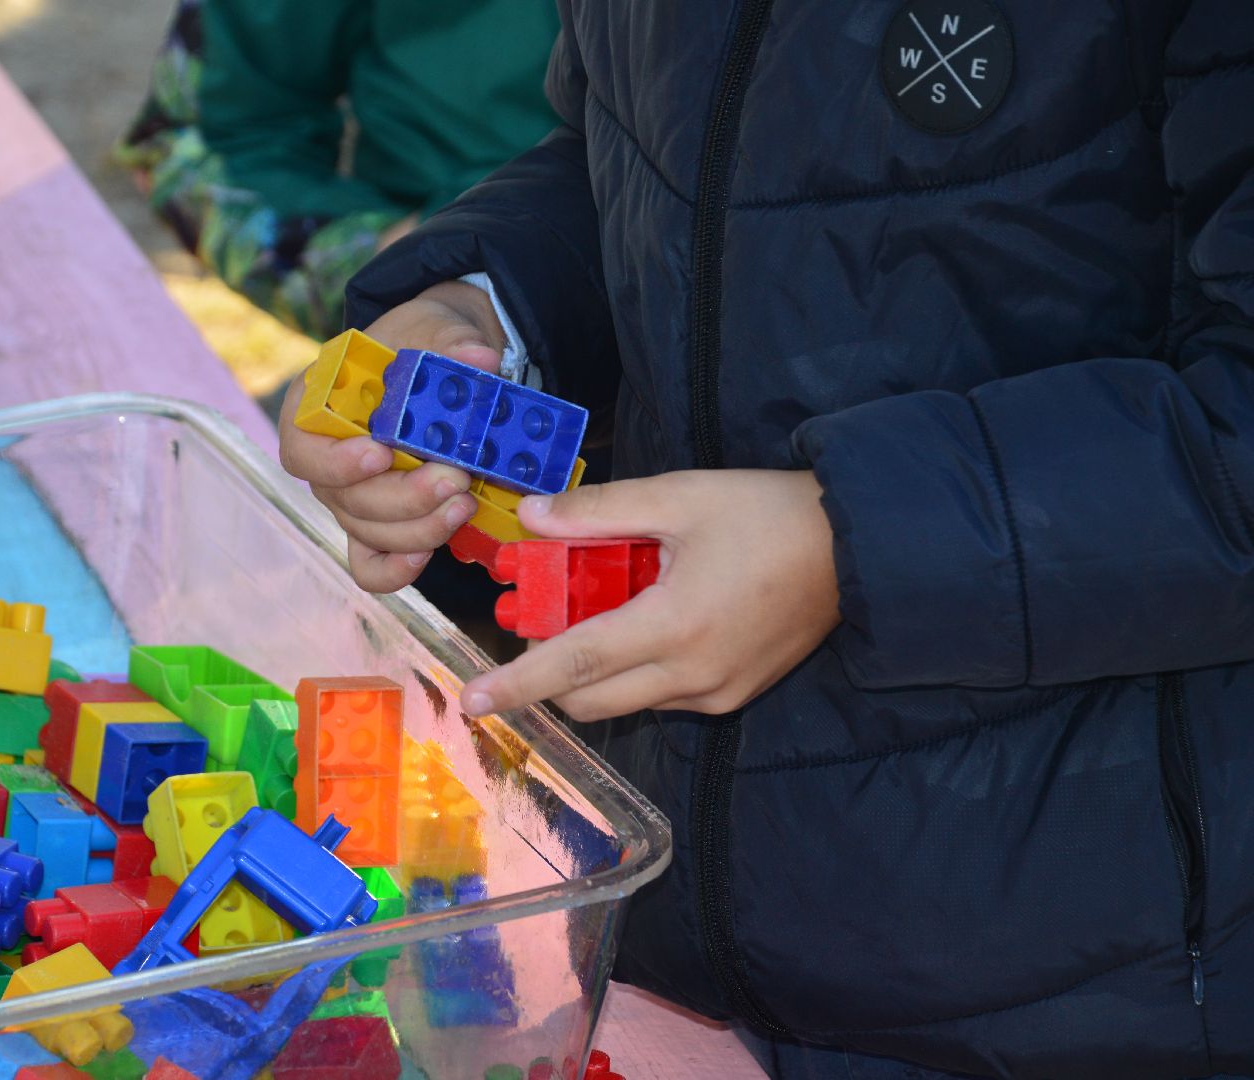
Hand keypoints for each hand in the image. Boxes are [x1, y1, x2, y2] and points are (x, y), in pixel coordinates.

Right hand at [278, 281, 505, 591]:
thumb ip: (451, 343)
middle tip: (453, 479)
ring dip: (418, 527)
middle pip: (344, 500)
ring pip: (367, 532)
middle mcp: (325, 460)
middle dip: (402, 497)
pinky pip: (372, 564)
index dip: (335, 462)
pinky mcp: (379, 525)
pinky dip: (397, 568)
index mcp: (316, 407)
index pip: (300, 449)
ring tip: (465, 503)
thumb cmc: (420, 345)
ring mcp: (351, 498)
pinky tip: (431, 553)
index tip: (380, 453)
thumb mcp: (433, 328)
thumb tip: (479, 359)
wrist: (439, 364)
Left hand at [459, 470, 841, 719]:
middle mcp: (693, 674)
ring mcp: (717, 692)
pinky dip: (637, 670)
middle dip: (549, 675)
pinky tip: (646, 621)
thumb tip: (532, 515)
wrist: (857, 546)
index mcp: (675, 626)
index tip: (473, 700)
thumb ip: (599, 511)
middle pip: (590, 699)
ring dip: (594, 671)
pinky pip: (663, 696)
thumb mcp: (679, 497)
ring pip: (625, 700)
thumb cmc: (768, 514)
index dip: (517, 683)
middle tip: (536, 624)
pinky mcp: (735, 695)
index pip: (574, 664)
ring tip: (597, 611)